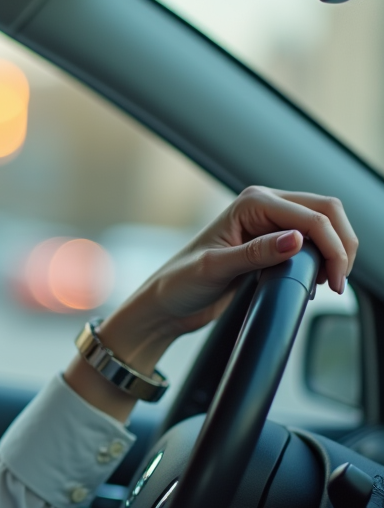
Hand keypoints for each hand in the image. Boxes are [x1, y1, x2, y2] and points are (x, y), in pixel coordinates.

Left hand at [66, 186, 356, 419]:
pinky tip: (315, 283)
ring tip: (328, 284)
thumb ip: (256, 254)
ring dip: (335, 252)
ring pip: (324, 226)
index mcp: (251, 202)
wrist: (166, 305)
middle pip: (327, 212)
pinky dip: (323, 260)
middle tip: (337, 282)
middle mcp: (264, 207)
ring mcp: (270, 225)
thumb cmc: (180, 283)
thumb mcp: (216, 269)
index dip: (332, 245)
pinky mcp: (272, 245)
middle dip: (341, 245)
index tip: (334, 279)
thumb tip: (296, 239)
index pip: (312, 216)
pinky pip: (313, 243)